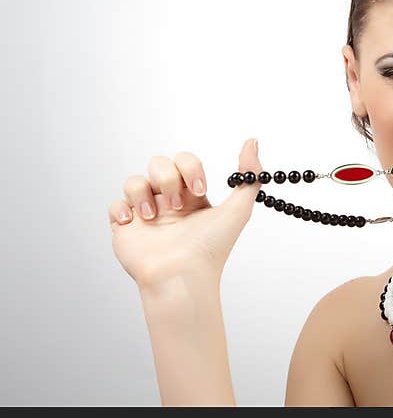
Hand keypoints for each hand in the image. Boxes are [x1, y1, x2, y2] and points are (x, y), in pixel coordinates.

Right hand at [108, 138, 262, 289]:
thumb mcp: (239, 209)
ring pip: (134, 181)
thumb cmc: (211, 248)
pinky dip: (122, 209)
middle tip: (177, 206)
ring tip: (153, 217)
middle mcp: (168, 201)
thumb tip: (252, 141)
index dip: (190, 168)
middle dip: (167, 179)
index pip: (185, 161)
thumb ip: (250, 176)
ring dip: (143, 193)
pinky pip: (115, 204)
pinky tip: (135, 223)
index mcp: (192, 196)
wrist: (182, 276)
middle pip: (158, 163)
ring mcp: (146, 213)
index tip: (199, 190)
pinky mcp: (125, 227)